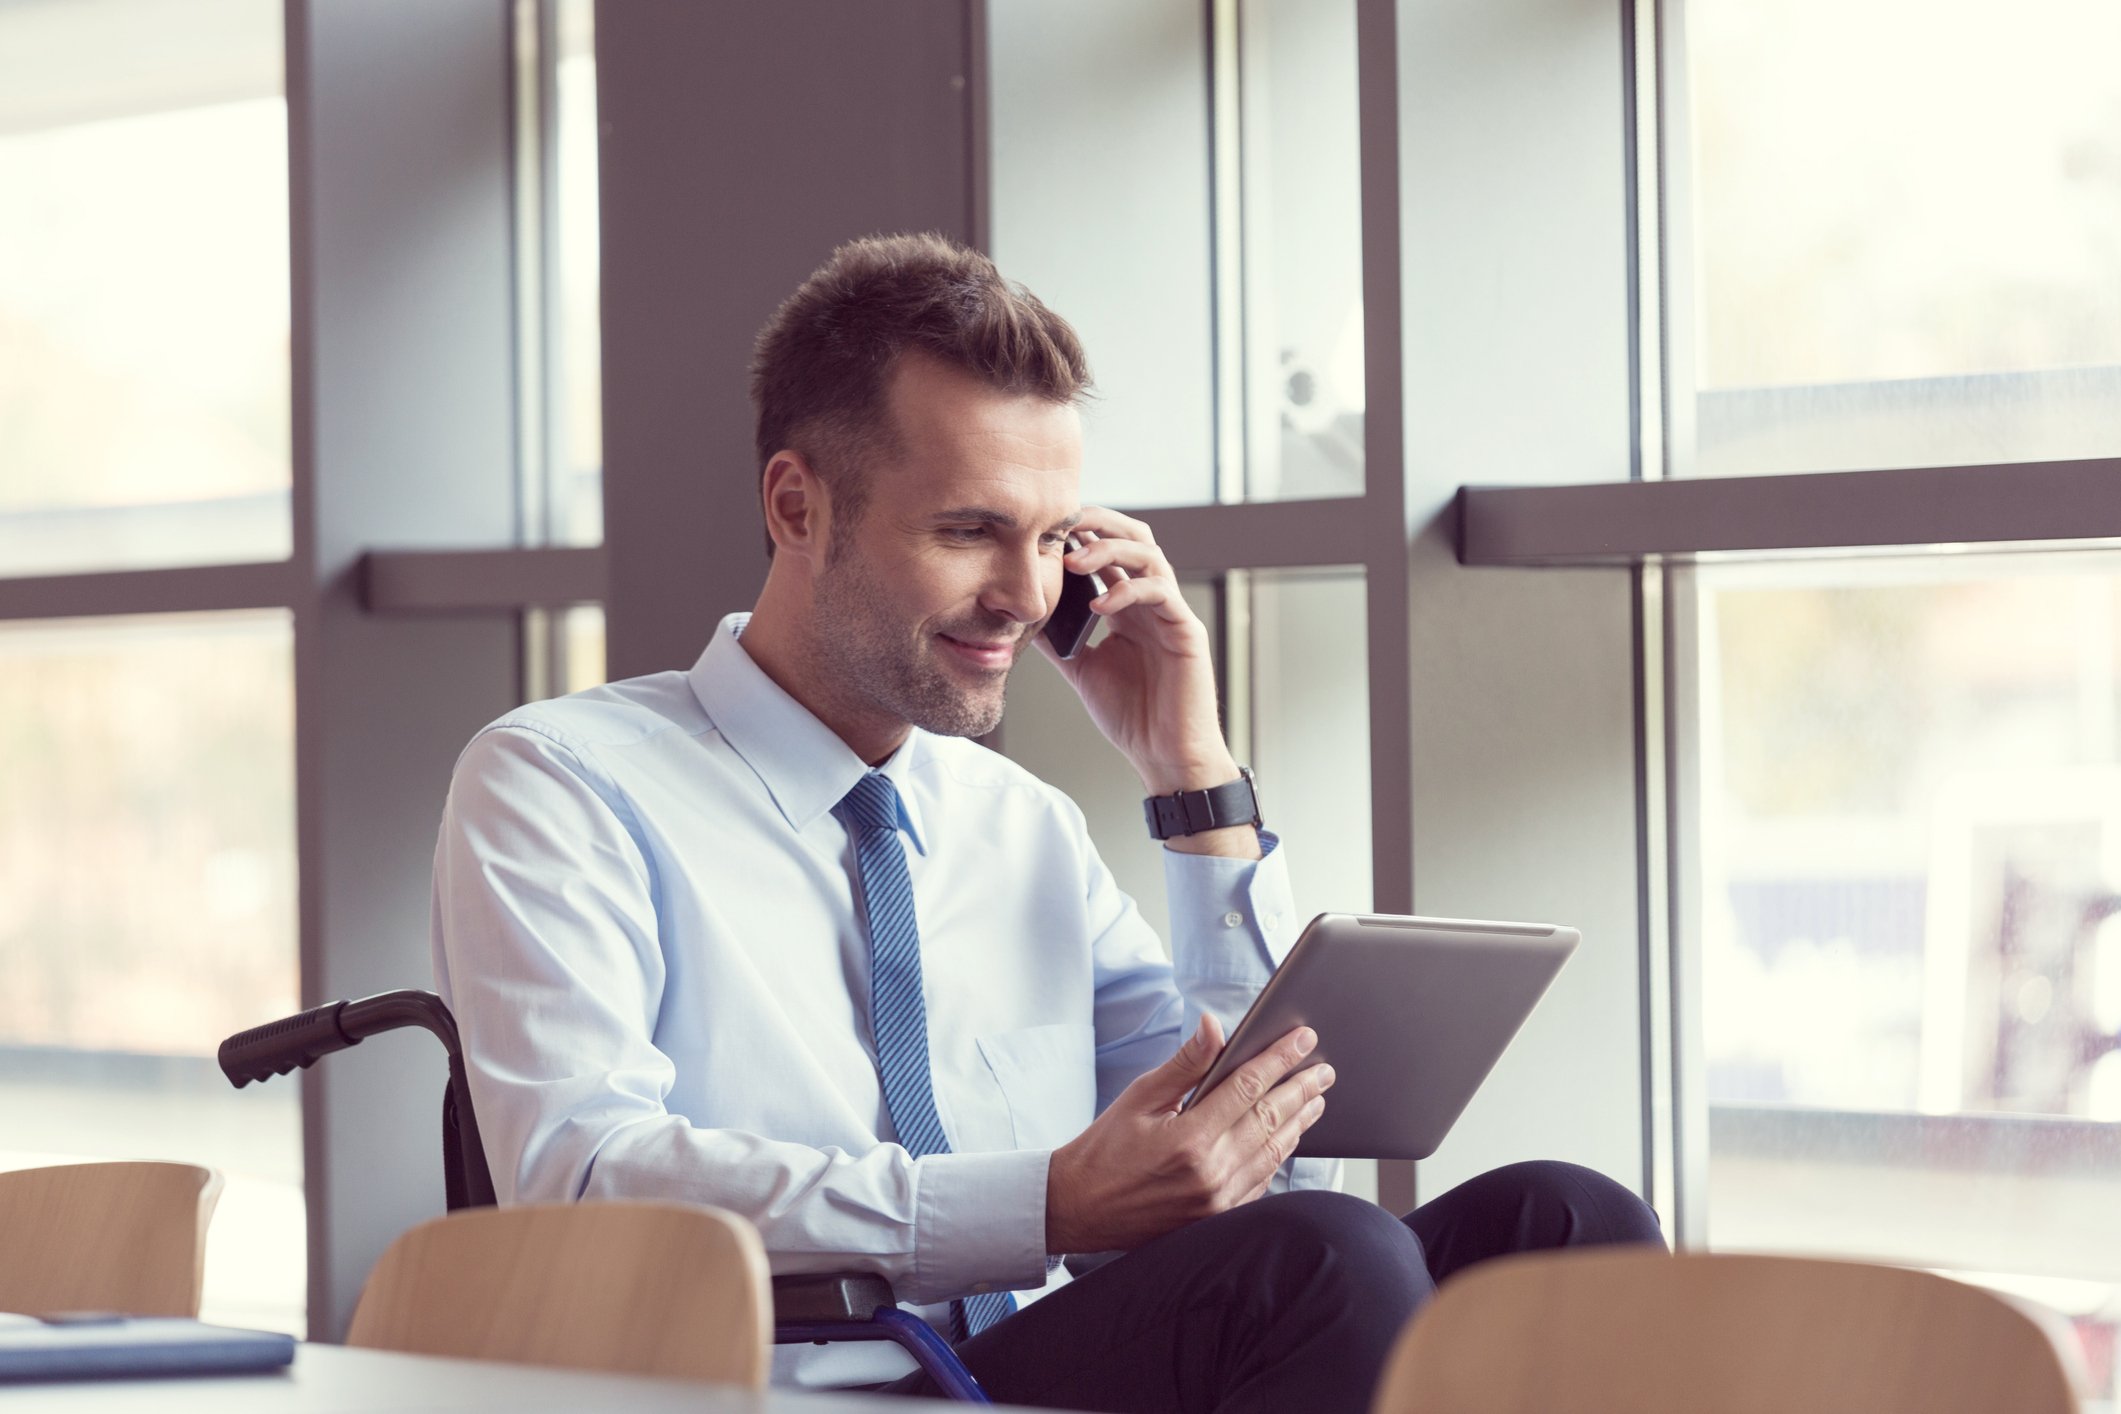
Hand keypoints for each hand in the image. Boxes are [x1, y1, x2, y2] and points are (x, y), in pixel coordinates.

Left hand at [1034, 509, 1238, 801]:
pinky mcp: (1186, 631)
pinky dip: (1127, 591)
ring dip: (1109, 550)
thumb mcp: (1083, 669)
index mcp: (1129, 608)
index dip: (1083, 534)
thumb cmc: (1132, 716)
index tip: (1047, 530)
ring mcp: (1171, 613)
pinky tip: (1099, 605)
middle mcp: (1152, 603)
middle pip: (1135, 538)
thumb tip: (1025, 618)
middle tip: (1064, 522)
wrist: (1165, 755)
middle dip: (1100, 522)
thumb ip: (1060, 641)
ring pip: (1149, 555)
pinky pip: (1160, 592)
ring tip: (1074, 560)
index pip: (1110, 553)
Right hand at [1044, 1015, 1334, 1254]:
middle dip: (1301, 1089)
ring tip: (1316, 1097)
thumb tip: (1213, 1026)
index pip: (1248, 1088)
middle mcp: (1210, 1173)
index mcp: (1188, 1139)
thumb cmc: (1104, 1150)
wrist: (1079, 1209)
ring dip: (1298, 1121)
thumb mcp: (1139, 1097)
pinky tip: (1289, 1136)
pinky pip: (1261, 1181)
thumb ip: (1185, 1064)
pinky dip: (1279, 1154)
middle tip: (1324, 1068)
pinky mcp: (1217, 1218)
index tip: (1302, 1038)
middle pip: (1270, 1120)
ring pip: (1273, 1153)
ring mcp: (1217, 1201)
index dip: (1279, 1059)